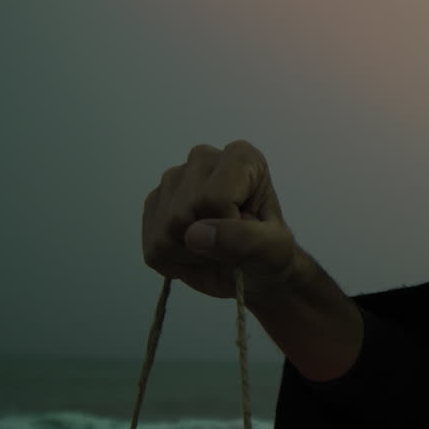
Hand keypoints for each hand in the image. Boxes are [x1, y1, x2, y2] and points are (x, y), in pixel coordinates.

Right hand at [141, 140, 310, 300]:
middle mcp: (202, 159)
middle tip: (231, 245)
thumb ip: (245, 240)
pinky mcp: (154, 204)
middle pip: (184, 214)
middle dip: (208, 243)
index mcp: (241, 157)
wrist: (254, 271)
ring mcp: (173, 179)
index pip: (215, 198)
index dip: (230, 227)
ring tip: (215, 249)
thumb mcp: (275, 251)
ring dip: (192, 254)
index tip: (248, 230)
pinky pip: (153, 245)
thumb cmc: (270, 254)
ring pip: (165, 231)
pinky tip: (196, 252)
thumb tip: (194, 234)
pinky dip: (175, 261)